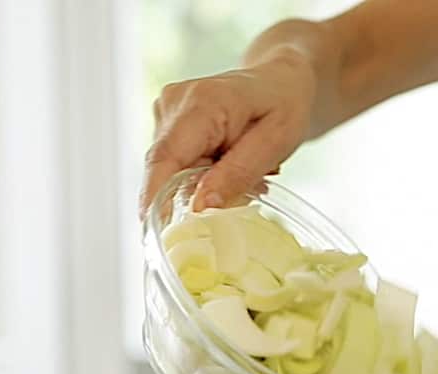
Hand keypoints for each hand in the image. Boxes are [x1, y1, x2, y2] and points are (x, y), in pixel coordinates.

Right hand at [138, 51, 315, 218]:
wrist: (280, 80)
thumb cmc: (284, 105)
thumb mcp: (275, 142)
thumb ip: (237, 173)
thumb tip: (198, 206)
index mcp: (202, 102)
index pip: (166, 156)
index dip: (154, 195)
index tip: (152, 229)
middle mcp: (174, 103)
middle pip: (167, 169)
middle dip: (193, 194)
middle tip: (243, 193)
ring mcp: (166, 111)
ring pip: (172, 170)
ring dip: (202, 183)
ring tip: (244, 169)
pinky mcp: (167, 124)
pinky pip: (177, 165)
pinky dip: (201, 175)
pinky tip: (228, 163)